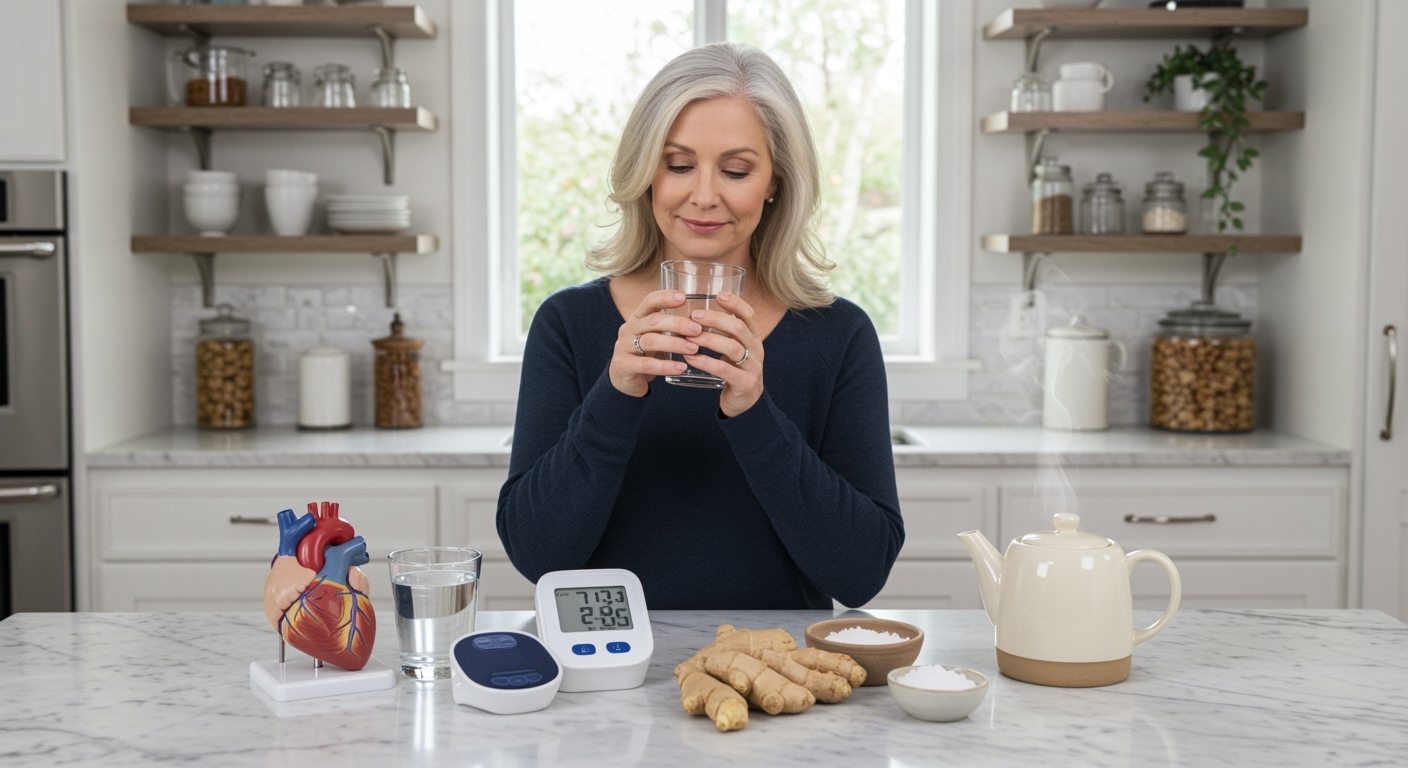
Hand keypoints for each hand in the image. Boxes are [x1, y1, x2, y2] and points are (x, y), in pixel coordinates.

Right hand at [610, 290, 702, 397]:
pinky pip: (646, 364)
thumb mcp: (655, 336)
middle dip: (677, 323)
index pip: (649, 301)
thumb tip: (702, 320)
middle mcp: (628, 329)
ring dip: (674, 344)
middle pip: (653, 321)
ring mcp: (623, 346)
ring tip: (694, 349)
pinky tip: (681, 367)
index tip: (683, 297)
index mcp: (637, 318)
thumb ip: (671, 327)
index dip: (665, 297)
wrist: (624, 378)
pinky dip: (665, 366)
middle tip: (697, 329)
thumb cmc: (646, 354)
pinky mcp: (623, 365)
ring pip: (650, 341)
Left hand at [684, 292, 763, 417]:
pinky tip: (691, 358)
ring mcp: (753, 367)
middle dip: (715, 319)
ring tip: (689, 337)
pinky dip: (706, 362)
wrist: (746, 402)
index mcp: (754, 337)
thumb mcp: (733, 348)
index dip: (735, 303)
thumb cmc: (734, 369)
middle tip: (694, 316)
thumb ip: (722, 332)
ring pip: (732, 348)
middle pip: (738, 328)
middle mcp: (756, 349)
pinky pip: (724, 370)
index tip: (718, 294)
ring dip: (708, 340)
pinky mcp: (745, 383)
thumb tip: (696, 310)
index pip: (749, 315)